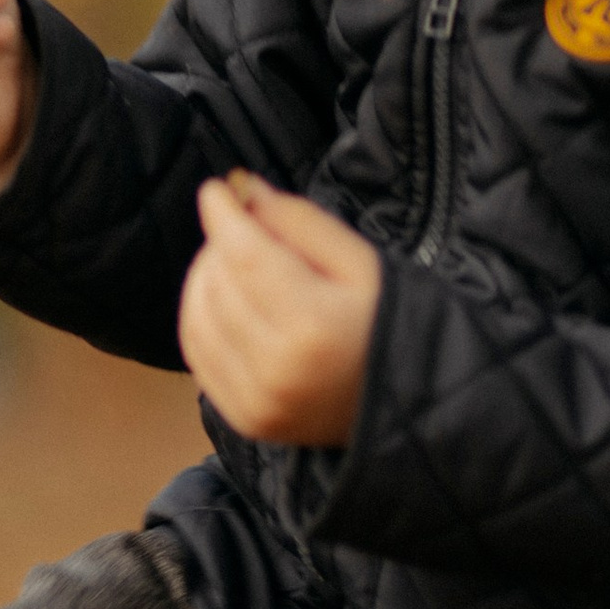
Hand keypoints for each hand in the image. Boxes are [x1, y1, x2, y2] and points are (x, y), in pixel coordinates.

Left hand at [181, 172, 381, 447]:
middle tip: (243, 230)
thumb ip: (299, 221)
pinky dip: (202, 319)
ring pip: (197, 318)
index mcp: (313, 324)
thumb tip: (243, 192)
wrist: (412, 401)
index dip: (223, 216)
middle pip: (217, 284)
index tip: (216, 190)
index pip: (245, 256)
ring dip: (205, 280)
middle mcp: (277, 368)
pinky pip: (198, 356)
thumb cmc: (388, 321)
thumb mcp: (360, 261)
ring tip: (233, 265)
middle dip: (220, 245)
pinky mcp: (244, 418)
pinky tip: (225, 304)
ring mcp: (256, 400)